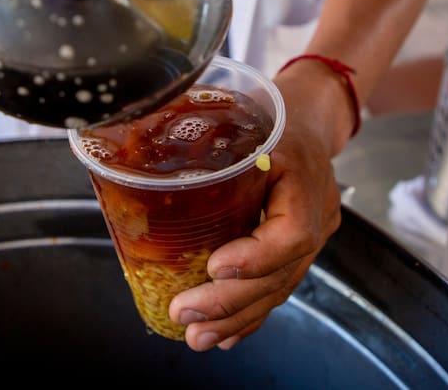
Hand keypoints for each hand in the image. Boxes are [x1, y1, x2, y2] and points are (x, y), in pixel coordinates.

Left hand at [168, 61, 346, 351]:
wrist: (309, 115)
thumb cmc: (270, 111)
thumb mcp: (242, 112)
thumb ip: (201, 135)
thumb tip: (130, 152)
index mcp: (303, 175)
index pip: (292, 231)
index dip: (254, 257)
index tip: (214, 267)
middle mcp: (317, 211)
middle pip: (281, 271)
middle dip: (231, 301)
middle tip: (186, 315)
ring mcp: (315, 232)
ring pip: (279, 287)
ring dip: (236, 317)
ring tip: (199, 336)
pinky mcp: (301, 246)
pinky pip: (278, 284)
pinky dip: (251, 312)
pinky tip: (227, 333)